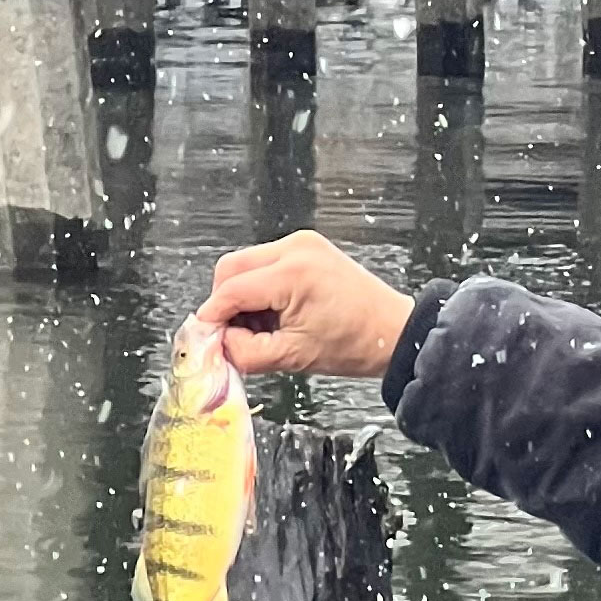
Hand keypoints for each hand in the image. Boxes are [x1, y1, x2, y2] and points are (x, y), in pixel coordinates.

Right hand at [195, 232, 414, 379]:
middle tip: (235, 335)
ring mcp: (302, 243)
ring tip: (264, 328)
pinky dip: (262, 288)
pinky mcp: (308, 246)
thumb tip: (218, 346)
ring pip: (247, 264)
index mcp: (291, 274)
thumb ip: (247, 352)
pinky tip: (277, 313)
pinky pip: (267, 263)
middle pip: (232, 269)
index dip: (213, 316)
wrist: (392, 332)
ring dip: (244, 296)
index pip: (232, 289)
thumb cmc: (354, 345)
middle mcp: (294, 249)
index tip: (207, 338)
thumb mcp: (294, 357)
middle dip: (226, 303)